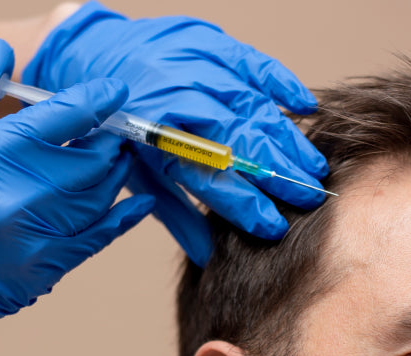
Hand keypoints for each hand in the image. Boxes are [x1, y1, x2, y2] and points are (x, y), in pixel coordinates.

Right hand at [0, 39, 153, 338]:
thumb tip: (3, 49)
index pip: (68, 114)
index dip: (100, 98)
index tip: (116, 91)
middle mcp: (20, 191)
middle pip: (95, 156)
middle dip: (110, 140)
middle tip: (113, 133)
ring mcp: (38, 232)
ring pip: (102, 193)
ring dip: (115, 173)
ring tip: (115, 161)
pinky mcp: (51, 264)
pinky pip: (103, 234)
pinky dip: (127, 215)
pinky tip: (141, 201)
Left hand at [23, 1, 328, 265]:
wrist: (96, 54)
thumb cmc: (119, 122)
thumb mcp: (138, 171)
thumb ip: (176, 212)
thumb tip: (205, 257)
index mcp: (154, 137)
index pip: (210, 179)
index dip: (245, 205)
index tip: (275, 226)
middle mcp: (177, 100)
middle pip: (241, 142)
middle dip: (281, 174)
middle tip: (311, 198)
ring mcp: (196, 68)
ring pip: (255, 107)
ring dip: (289, 140)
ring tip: (314, 169)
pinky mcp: (211, 43)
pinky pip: (256, 64)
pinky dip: (284, 85)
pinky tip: (306, 108)